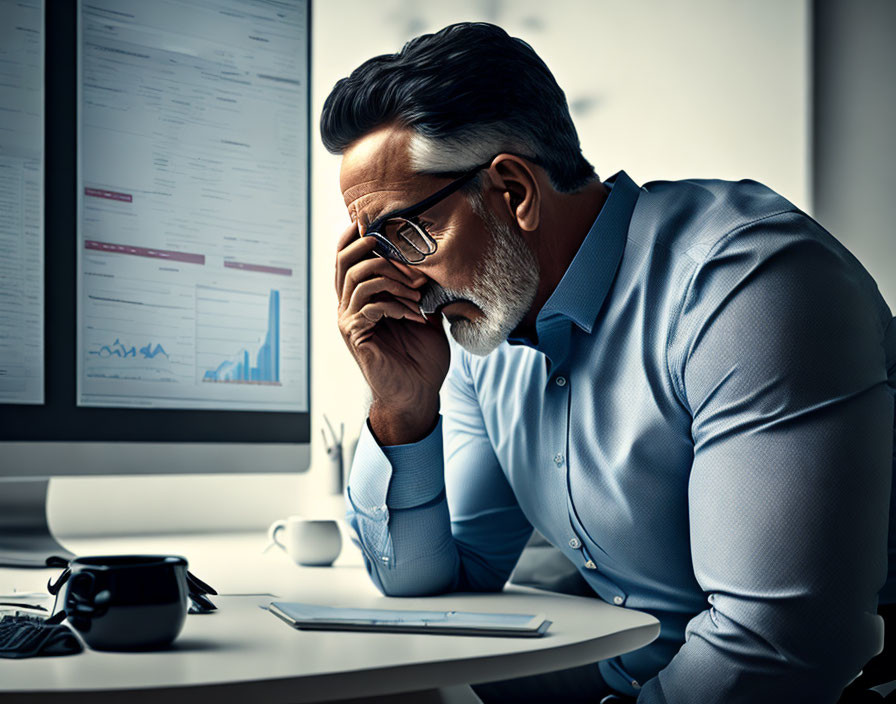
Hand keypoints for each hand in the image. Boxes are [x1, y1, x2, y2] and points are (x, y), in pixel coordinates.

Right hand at [335, 221, 449, 443]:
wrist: (418, 394)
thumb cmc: (421, 358)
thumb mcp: (425, 313)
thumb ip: (421, 287)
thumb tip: (434, 259)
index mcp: (361, 297)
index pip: (348, 256)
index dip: (358, 234)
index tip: (380, 220)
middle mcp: (348, 306)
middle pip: (344, 259)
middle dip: (375, 248)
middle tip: (405, 255)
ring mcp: (348, 320)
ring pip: (359, 278)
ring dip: (394, 280)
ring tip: (418, 294)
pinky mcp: (355, 335)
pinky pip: (369, 305)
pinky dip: (396, 305)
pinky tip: (415, 316)